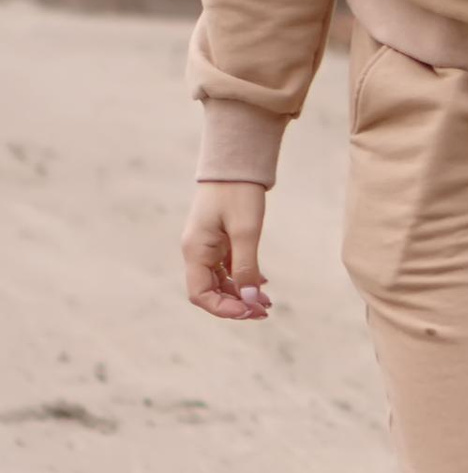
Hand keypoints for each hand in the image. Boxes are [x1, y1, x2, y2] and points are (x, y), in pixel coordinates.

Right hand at [183, 181, 272, 321]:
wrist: (237, 161)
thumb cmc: (238, 192)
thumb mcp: (246, 231)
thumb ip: (246, 266)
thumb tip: (250, 299)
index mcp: (195, 250)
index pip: (200, 294)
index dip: (223, 308)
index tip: (250, 311)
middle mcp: (197, 251)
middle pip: (210, 291)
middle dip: (236, 304)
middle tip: (265, 311)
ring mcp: (207, 246)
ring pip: (221, 281)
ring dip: (242, 294)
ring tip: (267, 303)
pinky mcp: (218, 241)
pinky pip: (227, 268)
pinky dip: (243, 278)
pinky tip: (263, 284)